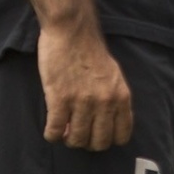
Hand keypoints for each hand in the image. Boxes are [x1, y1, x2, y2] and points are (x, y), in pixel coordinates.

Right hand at [37, 21, 133, 150]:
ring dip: (68, 139)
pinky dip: (52, 135)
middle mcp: (105, 101)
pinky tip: (51, 128)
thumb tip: (110, 126)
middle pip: (99, 143)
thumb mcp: (115, 76)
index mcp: (121, 96)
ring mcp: (82, 101)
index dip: (107, 139)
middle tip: (77, 133)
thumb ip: (115, 99)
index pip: (121, 135)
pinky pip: (55, 132)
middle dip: (87, 142)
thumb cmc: (91, 52)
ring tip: (64, 128)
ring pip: (76, 140)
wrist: (71, 31)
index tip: (96, 134)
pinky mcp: (60, 98)